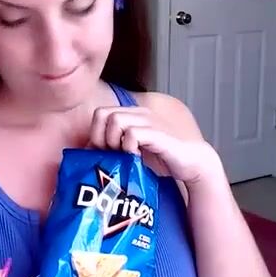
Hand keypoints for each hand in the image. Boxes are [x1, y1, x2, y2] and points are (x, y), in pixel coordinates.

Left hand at [88, 106, 221, 185]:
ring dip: (113, 141)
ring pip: (115, 120)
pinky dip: (128, 147)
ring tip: (123, 155)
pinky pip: (132, 134)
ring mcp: (149, 121)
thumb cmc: (160, 157)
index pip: (100, 114)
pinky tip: (135, 157)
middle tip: (111, 154)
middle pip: (102, 114)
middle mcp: (139, 113)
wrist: (190, 163)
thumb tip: (85, 152)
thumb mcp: (130, 150)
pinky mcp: (158, 134)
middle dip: (100, 137)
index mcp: (131, 114)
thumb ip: (111, 147)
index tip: (103, 152)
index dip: (96, 134)